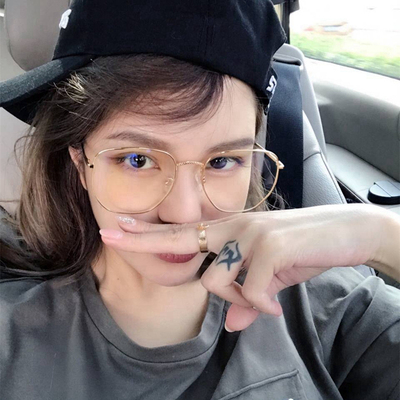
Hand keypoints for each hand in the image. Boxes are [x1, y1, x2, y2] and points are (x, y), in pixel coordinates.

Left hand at [99, 203, 387, 331]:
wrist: (346, 231)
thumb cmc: (303, 249)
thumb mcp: (270, 278)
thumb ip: (248, 296)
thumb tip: (233, 324)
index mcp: (231, 230)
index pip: (183, 231)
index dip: (149, 232)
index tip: (119, 228)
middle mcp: (235, 227)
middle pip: (180, 237)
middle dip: (142, 239)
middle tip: (109, 235)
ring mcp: (250, 234)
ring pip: (217, 280)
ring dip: (239, 298)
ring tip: (264, 298)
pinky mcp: (270, 246)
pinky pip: (250, 292)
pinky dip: (261, 305)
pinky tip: (276, 304)